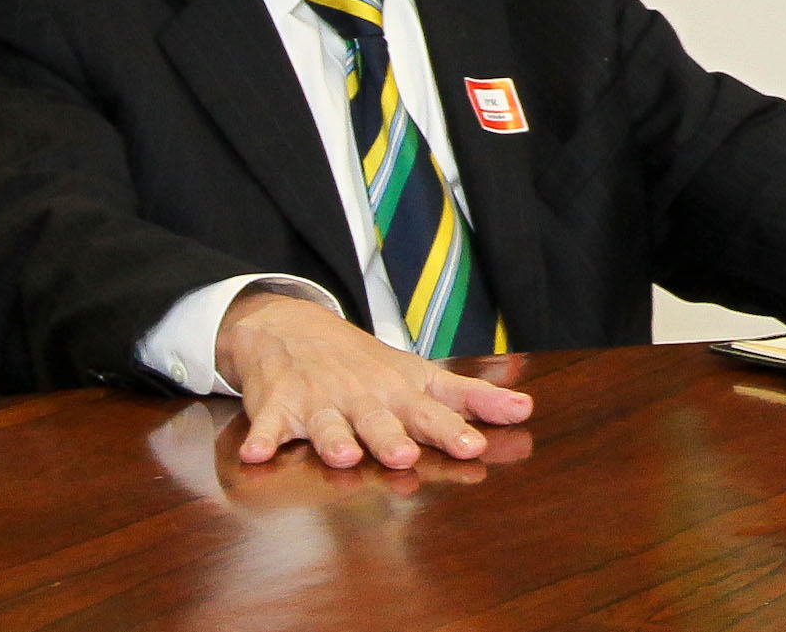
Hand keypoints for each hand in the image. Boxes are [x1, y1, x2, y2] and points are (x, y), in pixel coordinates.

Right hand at [215, 290, 534, 468]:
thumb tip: (525, 410)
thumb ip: (470, 398)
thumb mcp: (421, 376)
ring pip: (329, 424)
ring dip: (335, 439)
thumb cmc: (369, 366)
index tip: (475, 446)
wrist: (294, 329)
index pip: (433, 411)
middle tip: (407, 455)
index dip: (453, 429)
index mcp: (401, 391)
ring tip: (345, 456)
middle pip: (381, 420)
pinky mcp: (279, 405)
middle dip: (394, 437)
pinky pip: (270, 424)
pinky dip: (264, 437)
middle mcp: (364, 395)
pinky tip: (259, 453)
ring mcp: (321, 400)